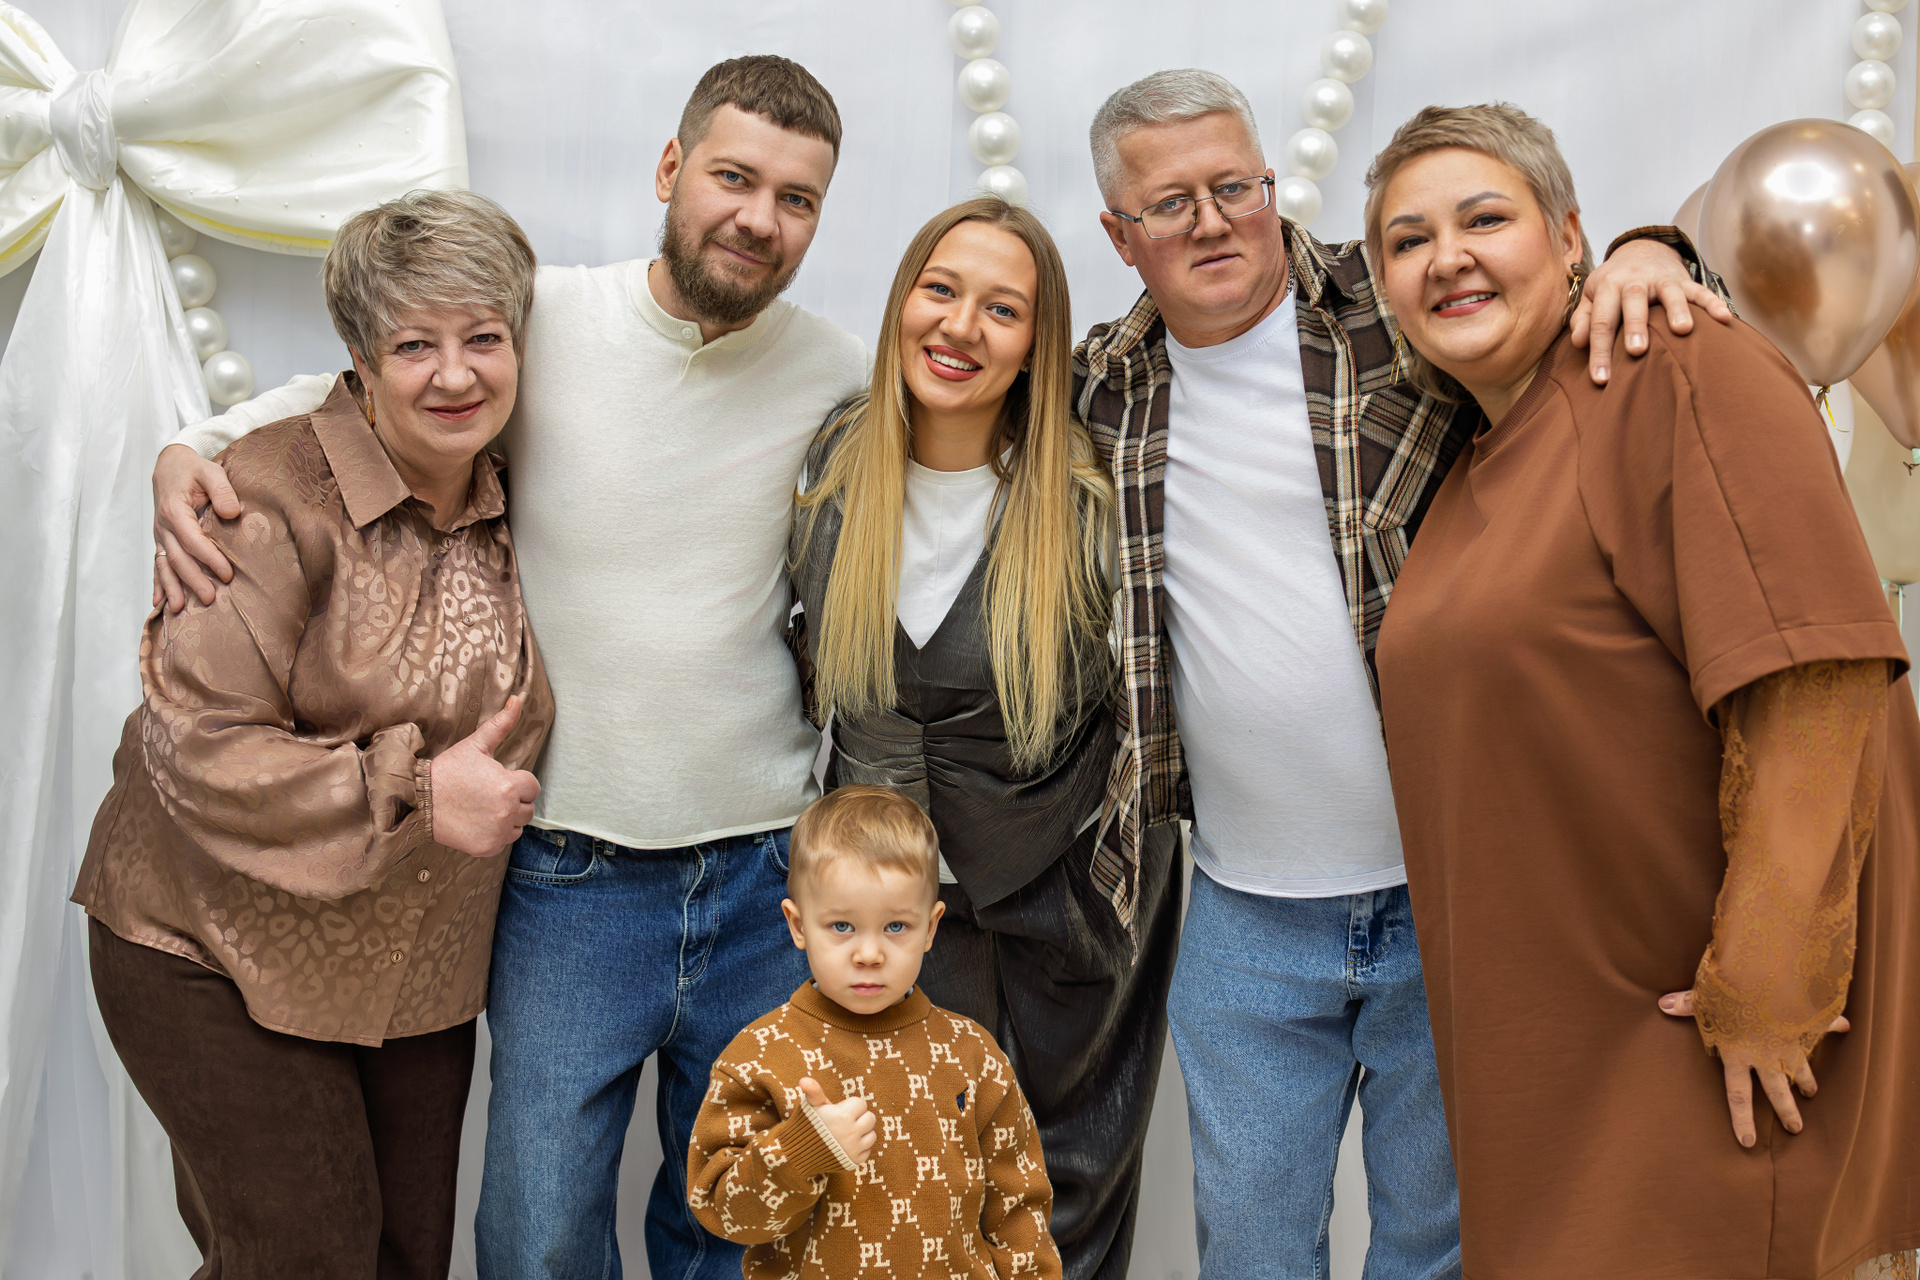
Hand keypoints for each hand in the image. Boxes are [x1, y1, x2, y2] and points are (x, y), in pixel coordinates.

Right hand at [152, 443, 241, 611]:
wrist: (170, 464)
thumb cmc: (194, 469)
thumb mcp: (211, 471)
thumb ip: (222, 490)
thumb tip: (231, 512)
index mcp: (174, 510)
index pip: (193, 540)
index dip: (209, 559)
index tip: (227, 574)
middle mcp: (163, 526)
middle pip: (177, 558)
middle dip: (193, 580)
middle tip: (210, 599)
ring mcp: (160, 535)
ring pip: (165, 565)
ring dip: (173, 587)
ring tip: (180, 609)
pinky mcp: (162, 540)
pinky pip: (158, 564)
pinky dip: (159, 584)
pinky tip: (160, 603)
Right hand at [428, 696, 540, 856]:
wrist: (418, 801)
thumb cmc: (448, 771)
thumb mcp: (475, 745)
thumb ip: (501, 724)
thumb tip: (517, 700)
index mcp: (509, 786)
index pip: (532, 787)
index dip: (517, 782)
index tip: (498, 780)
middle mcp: (507, 812)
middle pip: (527, 808)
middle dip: (513, 800)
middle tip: (488, 794)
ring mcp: (497, 832)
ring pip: (517, 826)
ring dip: (506, 819)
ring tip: (482, 807)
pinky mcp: (486, 848)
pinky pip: (502, 842)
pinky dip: (494, 835)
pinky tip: (476, 822)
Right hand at [798, 1076, 875, 1165]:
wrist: (798, 1154)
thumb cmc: (807, 1124)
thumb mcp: (811, 1105)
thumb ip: (813, 1090)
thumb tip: (803, 1080)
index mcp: (843, 1116)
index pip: (861, 1104)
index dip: (850, 1106)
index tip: (839, 1111)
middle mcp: (852, 1132)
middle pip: (870, 1119)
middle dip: (859, 1118)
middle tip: (845, 1122)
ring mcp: (854, 1148)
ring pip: (872, 1135)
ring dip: (862, 1133)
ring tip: (846, 1133)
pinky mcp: (855, 1161)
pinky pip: (867, 1151)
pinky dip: (859, 1149)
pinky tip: (846, 1146)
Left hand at [1571, 239, 1733, 384]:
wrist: (1641, 252)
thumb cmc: (1612, 285)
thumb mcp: (1592, 297)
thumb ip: (1584, 319)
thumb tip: (1578, 342)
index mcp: (1608, 286)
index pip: (1602, 322)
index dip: (1600, 351)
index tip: (1601, 379)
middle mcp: (1634, 280)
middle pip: (1634, 303)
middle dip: (1635, 326)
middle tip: (1636, 351)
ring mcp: (1661, 279)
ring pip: (1670, 293)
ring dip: (1677, 310)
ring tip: (1682, 331)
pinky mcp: (1683, 280)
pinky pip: (1700, 290)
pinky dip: (1713, 303)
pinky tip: (1724, 318)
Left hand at [1659, 987, 1849, 1147]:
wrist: (1767, 975)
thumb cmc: (1730, 988)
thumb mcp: (1704, 998)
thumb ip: (1687, 1005)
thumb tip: (1663, 1005)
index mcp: (1737, 1053)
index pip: (1737, 1095)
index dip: (1741, 1119)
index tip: (1748, 1142)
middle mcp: (1766, 1055)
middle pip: (1776, 1090)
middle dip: (1786, 1111)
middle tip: (1795, 1128)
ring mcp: (1789, 1042)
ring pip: (1801, 1068)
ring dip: (1807, 1080)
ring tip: (1812, 1093)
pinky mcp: (1806, 1025)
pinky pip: (1822, 1028)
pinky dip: (1834, 1026)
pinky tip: (1845, 1027)